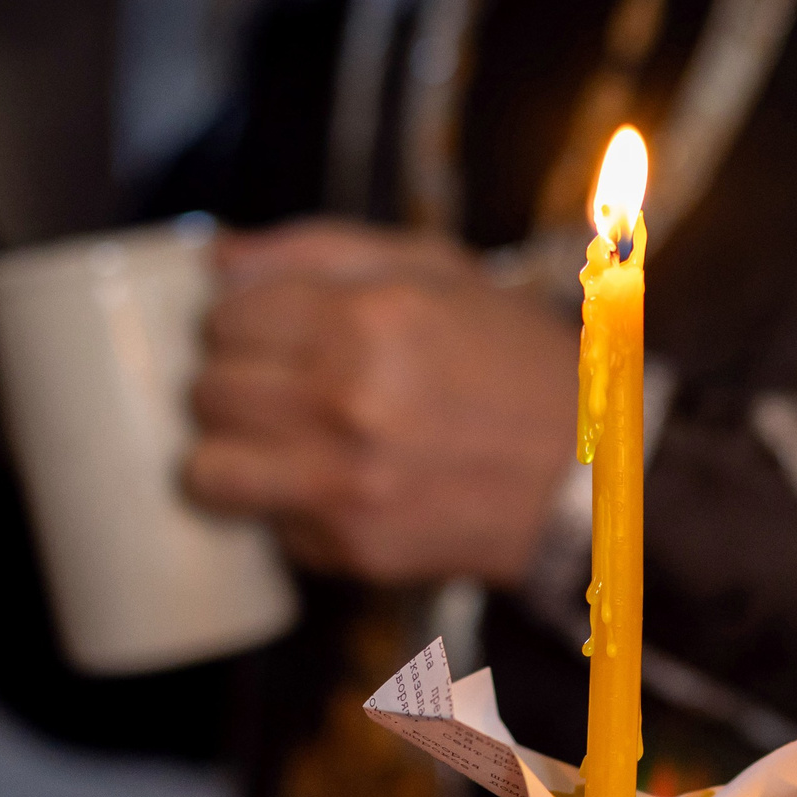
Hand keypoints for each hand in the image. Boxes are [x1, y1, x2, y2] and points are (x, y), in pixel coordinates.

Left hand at [183, 220, 580, 585]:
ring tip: (274, 446)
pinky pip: (267, 527)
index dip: (239, 323)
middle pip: (206, 392)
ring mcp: (345, 483)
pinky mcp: (352, 547)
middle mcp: (345, 402)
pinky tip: (333, 485)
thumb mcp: (436, 270)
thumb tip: (214, 261)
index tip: (266, 334)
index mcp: (364, 320)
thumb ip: (318, 249)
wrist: (590, 473)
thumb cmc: (514, 363)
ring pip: (208, 471)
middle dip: (230, 385)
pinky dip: (286, 508)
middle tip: (274, 389)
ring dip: (231, 455)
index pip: (224, 318)